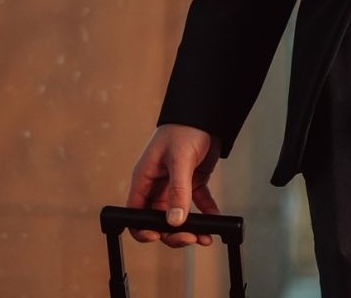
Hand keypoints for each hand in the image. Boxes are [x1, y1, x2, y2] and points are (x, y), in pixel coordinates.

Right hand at [124, 124, 221, 247]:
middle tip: (190, 237)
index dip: (143, 228)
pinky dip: (206, 213)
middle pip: (158, 219)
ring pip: (178, 215)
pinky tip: (215, 220)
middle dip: (172, 232)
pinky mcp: (193, 181)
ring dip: (190, 227)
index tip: (157, 237)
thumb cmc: (185, 128)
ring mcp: (175, 184)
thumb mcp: (180, 160)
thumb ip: (178, 191)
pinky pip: (197, 203)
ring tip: (204, 236)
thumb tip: (175, 221)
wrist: (206, 113)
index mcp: (145, 178)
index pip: (136, 211)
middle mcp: (157, 184)